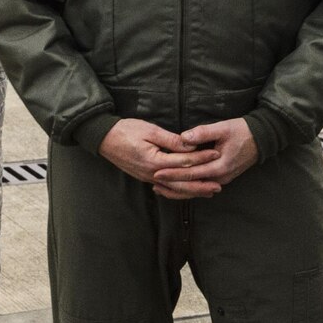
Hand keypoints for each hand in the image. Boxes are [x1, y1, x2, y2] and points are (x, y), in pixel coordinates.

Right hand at [99, 119, 219, 191]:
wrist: (104, 139)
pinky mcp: (145, 177)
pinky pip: (166, 188)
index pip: (184, 162)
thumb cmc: (126, 130)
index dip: (201, 158)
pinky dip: (178, 191)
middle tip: (219, 185)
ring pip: (174, 189)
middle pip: (181, 183)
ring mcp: (148, 178)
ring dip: (192, 191)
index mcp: (154, 161)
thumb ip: (172, 140)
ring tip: (208, 192)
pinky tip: (188, 192)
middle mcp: (152, 174)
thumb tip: (191, 144)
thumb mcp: (150, 130)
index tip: (216, 154)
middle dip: (201, 184)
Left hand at [155, 118, 257, 196]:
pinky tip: (176, 187)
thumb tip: (183, 138)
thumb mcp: (223, 128)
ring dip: (178, 190)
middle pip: (192, 186)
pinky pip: (202, 186)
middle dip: (172, 186)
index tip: (157, 172)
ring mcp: (222, 179)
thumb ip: (202, 133)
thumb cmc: (242, 131)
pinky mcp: (222, 177)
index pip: (192, 173)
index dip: (173, 174)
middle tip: (153, 184)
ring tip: (160, 188)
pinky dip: (188, 187)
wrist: (262, 138)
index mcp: (220, 166)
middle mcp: (221, 176)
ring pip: (196, 189)